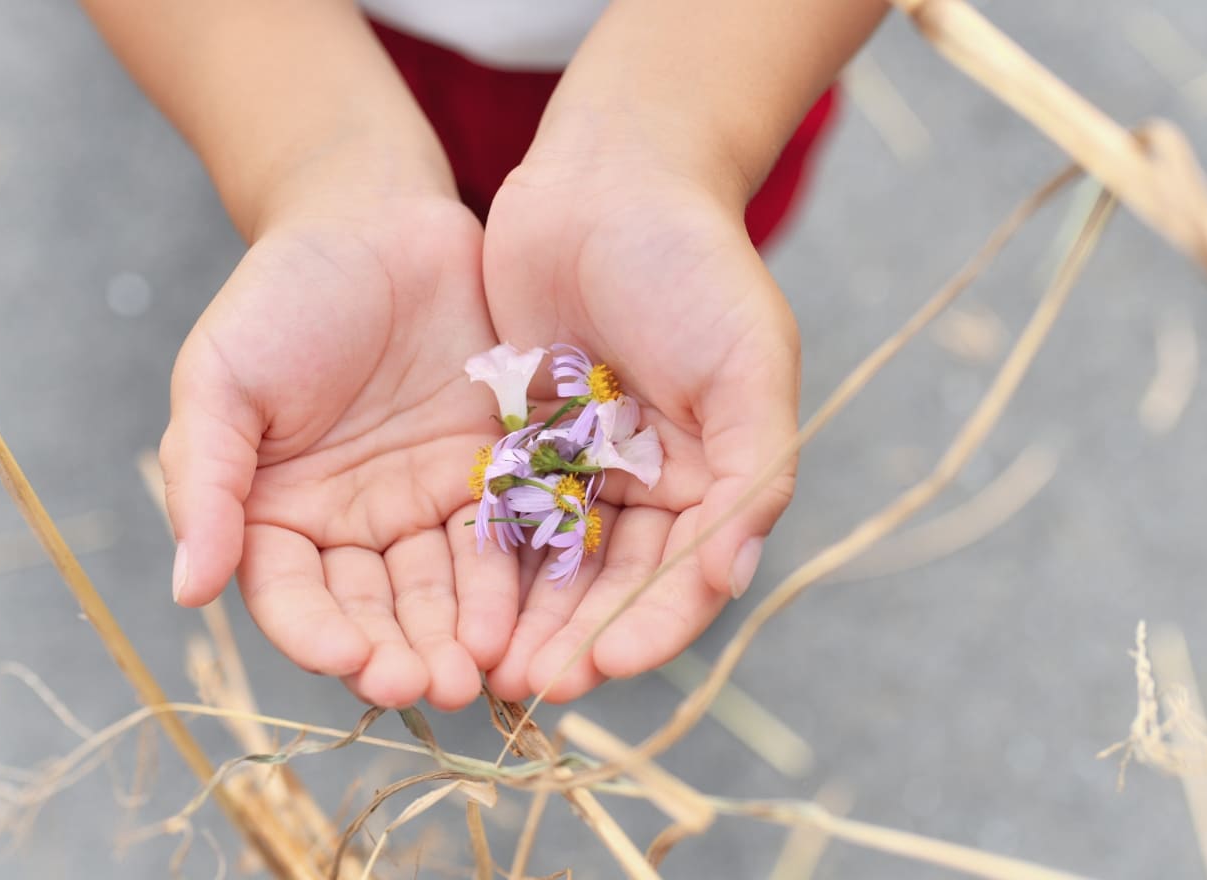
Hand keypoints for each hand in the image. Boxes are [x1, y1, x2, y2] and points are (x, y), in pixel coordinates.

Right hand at [161, 184, 518, 710]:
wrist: (376, 218)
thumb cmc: (283, 294)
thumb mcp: (221, 380)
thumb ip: (204, 482)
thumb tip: (186, 590)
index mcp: (277, 515)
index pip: (292, 596)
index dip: (317, 636)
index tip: (351, 662)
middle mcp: (354, 526)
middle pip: (376, 609)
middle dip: (402, 652)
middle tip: (434, 688)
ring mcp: (426, 503)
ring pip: (443, 587)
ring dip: (460, 634)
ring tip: (483, 670)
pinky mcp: (492, 473)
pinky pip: (502, 534)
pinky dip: (510, 577)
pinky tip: (525, 611)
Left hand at [479, 151, 800, 701]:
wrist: (610, 178)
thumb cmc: (693, 264)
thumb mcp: (748, 360)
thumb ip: (754, 466)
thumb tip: (735, 572)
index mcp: (717, 479)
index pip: (687, 578)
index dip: (650, 628)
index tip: (600, 667)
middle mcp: (654, 489)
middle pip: (615, 587)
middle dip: (574, 638)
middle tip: (525, 686)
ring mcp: (586, 469)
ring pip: (555, 565)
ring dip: (524, 617)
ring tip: (481, 666)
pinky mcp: (523, 445)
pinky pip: (503, 516)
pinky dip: (486, 562)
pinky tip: (452, 600)